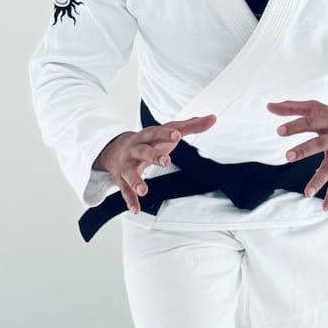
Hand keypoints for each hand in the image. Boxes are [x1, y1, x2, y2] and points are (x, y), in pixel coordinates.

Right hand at [93, 115, 215, 213]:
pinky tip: (135, 208)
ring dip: (136, 180)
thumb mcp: (166, 132)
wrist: (115, 149)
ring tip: (144, 190)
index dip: (166, 133)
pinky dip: (130, 199)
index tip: (177, 135)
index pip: (157, 132)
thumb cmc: (148, 140)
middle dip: (153, 155)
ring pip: (130, 172)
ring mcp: (128, 164)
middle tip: (165, 160)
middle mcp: (136, 148)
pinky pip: (124, 190)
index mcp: (148, 135)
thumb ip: (190, 126)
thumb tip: (211, 118)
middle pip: (143, 150)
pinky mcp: (122, 179)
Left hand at [268, 100, 327, 211]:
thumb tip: (269, 106)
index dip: (295, 125)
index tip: (279, 131)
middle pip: (319, 143)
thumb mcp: (316, 108)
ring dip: (318, 180)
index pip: (309, 121)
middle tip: (288, 156)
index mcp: (326, 120)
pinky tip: (324, 207)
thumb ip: (292, 107)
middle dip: (304, 150)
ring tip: (307, 192)